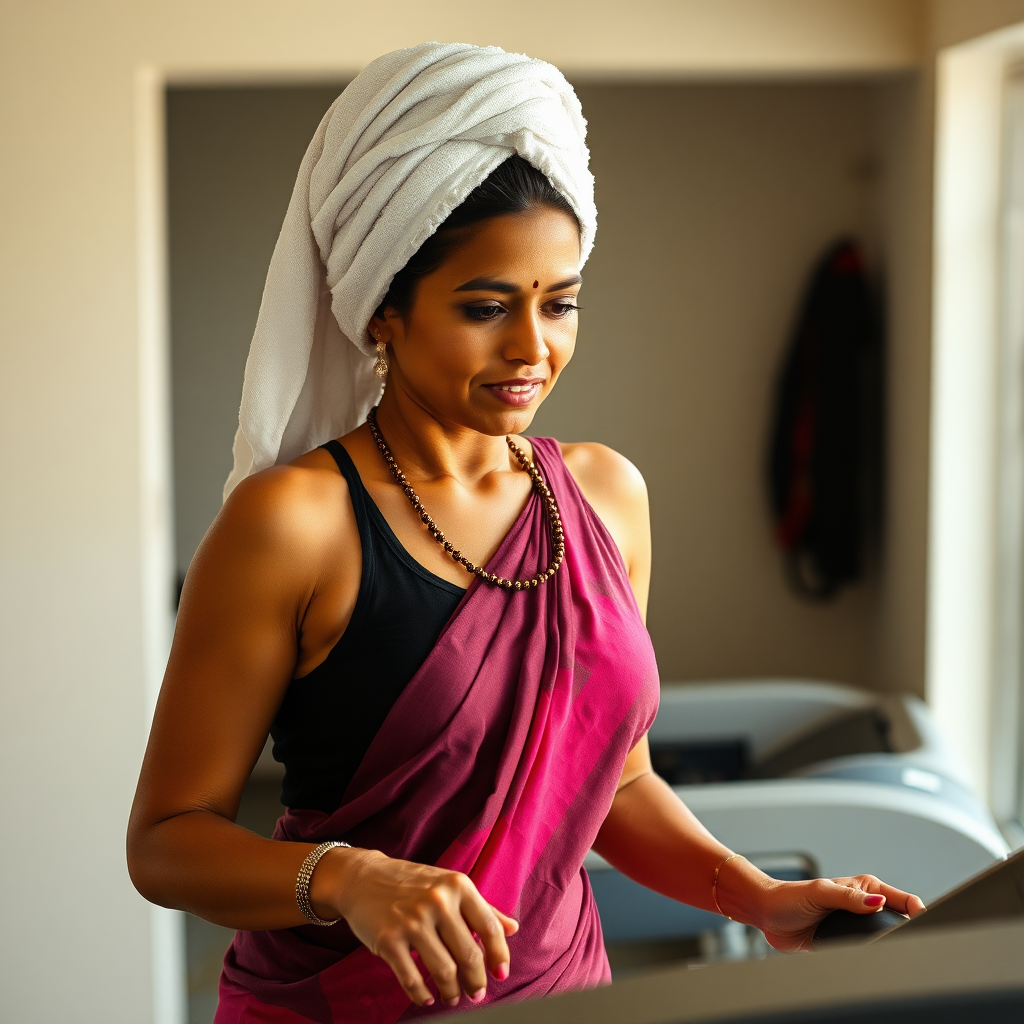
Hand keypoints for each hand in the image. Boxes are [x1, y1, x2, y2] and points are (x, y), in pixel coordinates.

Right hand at [313, 848, 517, 1007]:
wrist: (363, 876)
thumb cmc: (413, 882)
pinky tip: (427, 999)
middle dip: (476, 981)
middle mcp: (437, 901)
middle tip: (476, 994)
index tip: (500, 975)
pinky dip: (421, 995)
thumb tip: (513, 929)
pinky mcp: (388, 940)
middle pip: (468, 955)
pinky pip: (411, 978)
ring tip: (452, 997)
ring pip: (443, 971)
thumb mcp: (450, 886)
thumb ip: (482, 907)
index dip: (499, 956)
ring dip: (451, 992)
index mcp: (457, 886)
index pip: (488, 928)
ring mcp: (412, 921)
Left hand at [750, 873, 926, 951]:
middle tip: (918, 943)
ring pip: (885, 937)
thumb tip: (878, 902)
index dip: (918, 911)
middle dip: (910, 930)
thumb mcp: (821, 892)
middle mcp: (863, 905)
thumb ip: (849, 897)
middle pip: (899, 920)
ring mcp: (855, 923)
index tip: (926, 924)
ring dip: (892, 944)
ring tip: (900, 953)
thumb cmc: (789, 897)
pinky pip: (868, 950)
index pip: (903, 899)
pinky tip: (878, 959)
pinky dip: (875, 954)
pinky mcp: (845, 941)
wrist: (768, 915)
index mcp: (864, 888)